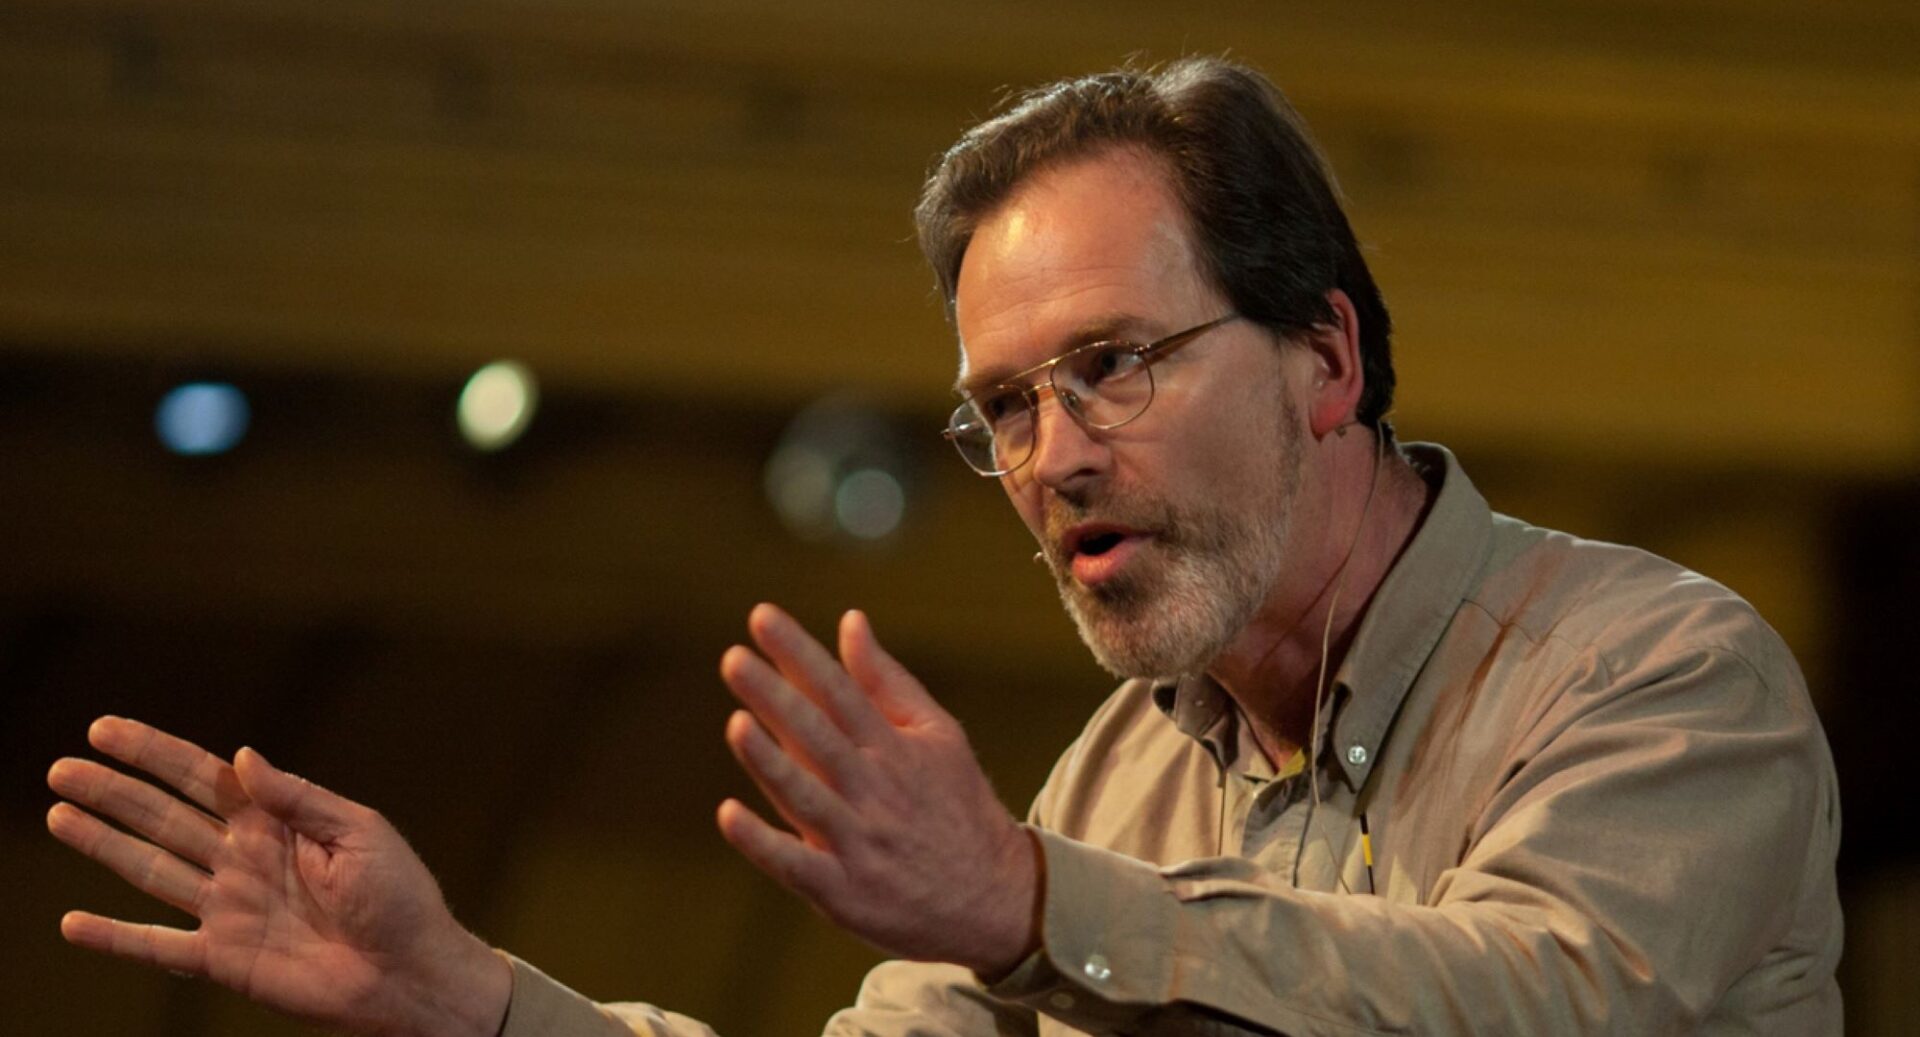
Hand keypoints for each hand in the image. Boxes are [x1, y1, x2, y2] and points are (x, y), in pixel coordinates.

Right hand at [46, 717, 510, 1036]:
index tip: (106, 729)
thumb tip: (242, 756)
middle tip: (61, 769)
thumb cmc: (400, 898)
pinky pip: (158, 947)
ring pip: (150, 869)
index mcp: (277, 822)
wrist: (411, 972)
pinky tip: (74, 924)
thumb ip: (297, 796)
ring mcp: (228, 908)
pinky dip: (116, 938)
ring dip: (103, 844)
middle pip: (164, 817)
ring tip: (59, 816)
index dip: (154, 753)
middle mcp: (243, 859)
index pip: (203, 777)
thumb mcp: (360, 830)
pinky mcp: (224, 959)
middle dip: (113, 792)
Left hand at [716, 605, 1041, 974]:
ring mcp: (858, 843)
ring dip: (771, 762)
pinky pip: (795, 865)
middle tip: (734, 659)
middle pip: (819, 737)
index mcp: (895, 749)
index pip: (839, 691)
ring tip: (738, 723)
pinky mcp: (842, 891)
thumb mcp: (937, 735)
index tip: (761, 617)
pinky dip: (762, 843)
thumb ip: (887, 680)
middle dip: (776, 697)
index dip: (799, 654)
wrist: (992, 897)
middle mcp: (875, 792)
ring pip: (806, 797)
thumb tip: (850, 620)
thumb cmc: (956, 804)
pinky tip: (729, 814)